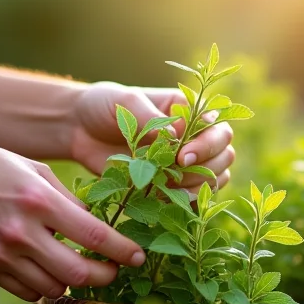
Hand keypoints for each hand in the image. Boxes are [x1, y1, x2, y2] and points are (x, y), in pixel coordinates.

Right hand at [0, 143, 145, 301]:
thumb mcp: (33, 169)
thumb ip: (67, 199)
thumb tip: (99, 226)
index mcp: (39, 201)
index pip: (95, 236)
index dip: (124, 252)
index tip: (139, 257)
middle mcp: (22, 232)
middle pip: (79, 273)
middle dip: (107, 276)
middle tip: (116, 271)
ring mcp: (2, 255)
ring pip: (55, 288)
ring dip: (74, 283)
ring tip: (81, 268)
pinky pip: (29, 293)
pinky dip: (45, 287)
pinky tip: (49, 270)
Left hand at [67, 82, 234, 192]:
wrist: (79, 129)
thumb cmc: (103, 106)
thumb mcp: (124, 101)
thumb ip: (150, 117)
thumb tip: (176, 137)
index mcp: (188, 111)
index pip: (218, 127)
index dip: (207, 144)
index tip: (181, 155)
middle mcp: (194, 136)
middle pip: (225, 155)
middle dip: (205, 167)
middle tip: (175, 170)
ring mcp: (185, 163)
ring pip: (216, 179)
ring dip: (196, 187)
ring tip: (166, 187)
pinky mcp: (172, 184)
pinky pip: (195, 199)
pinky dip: (184, 203)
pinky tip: (161, 200)